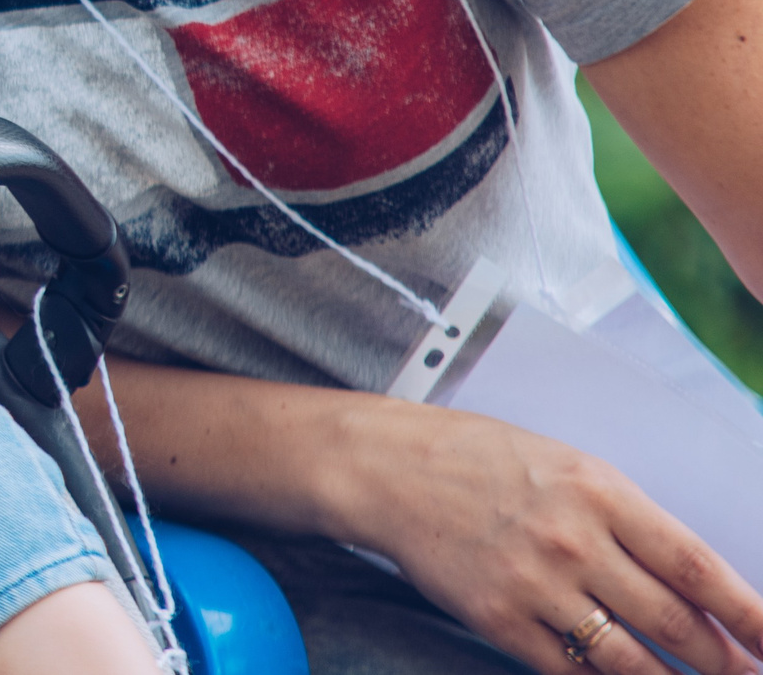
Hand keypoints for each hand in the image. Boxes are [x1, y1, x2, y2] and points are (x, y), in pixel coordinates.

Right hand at [335, 399, 762, 674]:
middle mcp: (572, 539)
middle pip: (675, 623)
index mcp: (598, 490)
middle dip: (725, 662)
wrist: (387, 469)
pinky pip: (568, 671)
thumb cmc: (480, 459)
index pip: (697, 567)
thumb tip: (693, 583)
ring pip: (630, 660)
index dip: (751, 615)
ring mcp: (534, 584)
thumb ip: (628, 520)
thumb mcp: (567, 466)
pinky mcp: (498, 619)